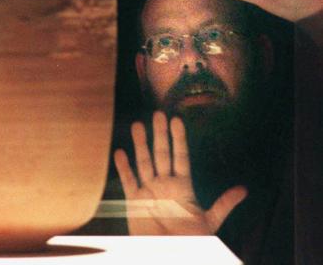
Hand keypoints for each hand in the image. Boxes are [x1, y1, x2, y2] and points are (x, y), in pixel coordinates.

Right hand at [114, 111, 246, 234]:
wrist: (170, 254)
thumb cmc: (191, 241)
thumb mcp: (210, 221)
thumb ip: (224, 204)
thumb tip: (244, 190)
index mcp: (183, 187)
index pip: (181, 157)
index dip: (178, 139)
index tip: (177, 119)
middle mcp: (165, 185)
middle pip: (161, 154)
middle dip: (160, 134)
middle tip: (158, 114)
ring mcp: (149, 191)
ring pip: (144, 163)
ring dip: (140, 145)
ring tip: (137, 125)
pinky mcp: (134, 201)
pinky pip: (128, 181)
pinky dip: (124, 168)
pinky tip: (120, 152)